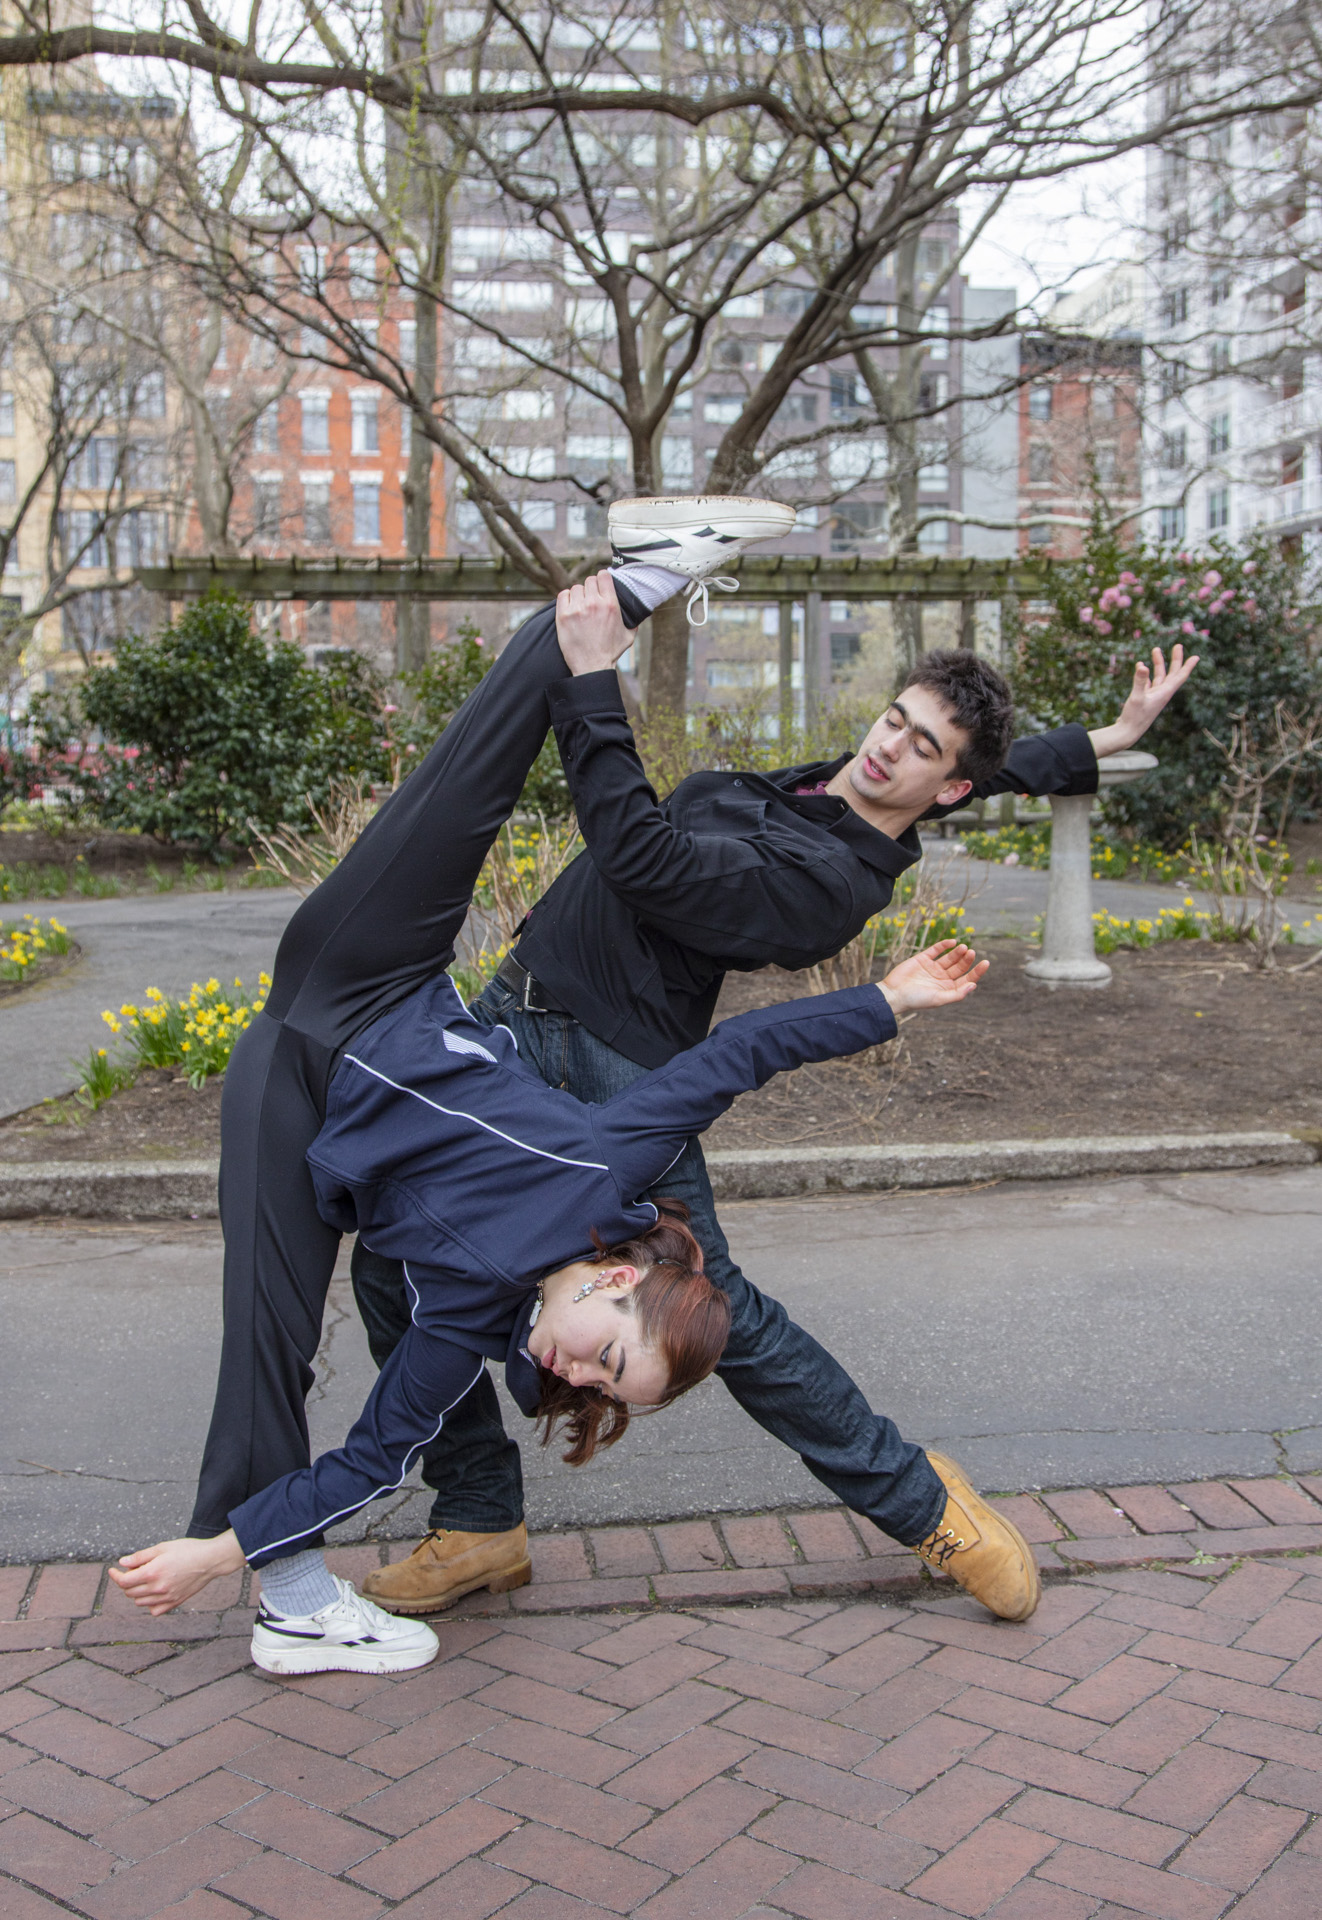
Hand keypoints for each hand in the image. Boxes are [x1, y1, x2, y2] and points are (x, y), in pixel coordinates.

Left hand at [107, 1531, 245, 1614]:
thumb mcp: (163, 1547)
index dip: (115, 1575)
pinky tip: (154, 1592)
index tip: (113, 1570)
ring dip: (136, 1592)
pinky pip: (154, 1610)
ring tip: (145, 1579)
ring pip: (139, 1602)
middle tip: (134, 1569)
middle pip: (129, 1592)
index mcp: (152, 1573)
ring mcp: (166, 1598)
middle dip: (126, 1581)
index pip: (124, 1581)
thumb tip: (122, 1563)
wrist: (210, 1560)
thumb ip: (140, 1557)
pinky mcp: (174, 1603)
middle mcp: (157, 1588)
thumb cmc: (188, 1550)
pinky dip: (149, 1604)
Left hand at [556, 569, 635, 674]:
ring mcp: (577, 609)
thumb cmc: (610, 652)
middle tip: (591, 599)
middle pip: (589, 581)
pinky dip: (566, 599)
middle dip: (591, 588)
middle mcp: (594, 604)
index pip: (604, 575)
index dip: (602, 578)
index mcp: (611, 605)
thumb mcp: (629, 635)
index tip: (601, 584)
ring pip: (576, 588)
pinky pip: (563, 595)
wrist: (592, 667)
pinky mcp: (563, 616)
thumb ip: (633, 619)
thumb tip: (636, 609)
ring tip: (581, 606)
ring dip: (579, 595)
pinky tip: (571, 607)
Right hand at [878, 940, 989, 1017]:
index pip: (967, 979)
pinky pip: (936, 950)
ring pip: (949, 958)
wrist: (894, 993)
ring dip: (957, 952)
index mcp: (948, 989)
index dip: (977, 971)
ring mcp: (932, 968)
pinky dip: (944, 945)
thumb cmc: (916, 1000)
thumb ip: (957, 994)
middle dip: (967, 960)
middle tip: (972, 952)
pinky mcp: (923, 959)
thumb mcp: (939, 999)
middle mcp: (942, 978)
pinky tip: (952, 942)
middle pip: (960, 967)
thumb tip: (974, 985)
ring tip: (964, 947)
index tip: (986, 962)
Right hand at [1088, 644, 1199, 758]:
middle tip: (1178, 645)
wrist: (1127, 733)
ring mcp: (1153, 697)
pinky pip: (1149, 683)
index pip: (1180, 677)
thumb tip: (1142, 666)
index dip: (1188, 666)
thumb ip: (1139, 681)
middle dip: (1175, 659)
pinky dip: (1147, 674)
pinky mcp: (1145, 699)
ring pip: (1159, 676)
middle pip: (1172, 674)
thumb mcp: (1136, 697)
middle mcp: (1162, 694)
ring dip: (1158, 664)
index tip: (1196, 657)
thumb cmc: (1134, 717)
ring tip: (1155, 650)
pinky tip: (1141, 667)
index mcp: (1164, 693)